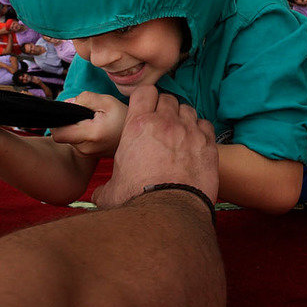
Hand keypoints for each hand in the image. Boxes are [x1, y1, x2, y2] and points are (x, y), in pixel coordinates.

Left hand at [51, 90, 128, 157]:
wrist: (138, 137)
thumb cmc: (123, 117)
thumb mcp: (107, 101)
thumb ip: (85, 98)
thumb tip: (67, 103)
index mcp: (90, 135)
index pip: (58, 134)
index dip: (58, 122)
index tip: (69, 113)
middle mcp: (86, 149)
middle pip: (62, 135)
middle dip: (69, 123)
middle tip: (86, 116)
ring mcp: (87, 155)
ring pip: (69, 139)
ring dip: (75, 129)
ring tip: (92, 122)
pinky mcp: (89, 156)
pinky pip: (76, 143)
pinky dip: (81, 134)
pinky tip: (94, 129)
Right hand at [90, 85, 217, 207]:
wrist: (168, 214)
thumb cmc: (138, 201)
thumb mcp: (112, 191)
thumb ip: (105, 187)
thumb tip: (98, 196)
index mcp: (138, 126)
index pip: (144, 92)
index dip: (145, 99)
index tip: (145, 109)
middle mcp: (165, 123)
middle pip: (168, 99)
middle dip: (164, 109)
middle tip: (161, 125)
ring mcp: (189, 132)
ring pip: (188, 109)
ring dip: (183, 118)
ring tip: (179, 134)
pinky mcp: (208, 145)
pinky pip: (206, 126)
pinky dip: (201, 131)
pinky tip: (195, 143)